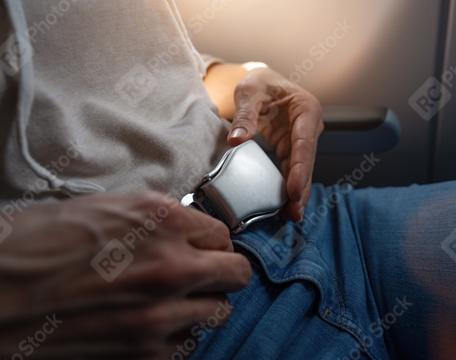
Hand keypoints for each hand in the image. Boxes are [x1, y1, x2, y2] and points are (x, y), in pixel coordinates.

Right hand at [0, 193, 251, 358]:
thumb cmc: (37, 244)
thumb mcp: (107, 209)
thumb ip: (159, 221)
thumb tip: (187, 231)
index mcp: (162, 220)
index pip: (223, 234)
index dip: (211, 242)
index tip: (202, 248)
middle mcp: (171, 266)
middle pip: (236, 274)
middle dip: (223, 271)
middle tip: (204, 273)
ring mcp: (161, 314)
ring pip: (219, 312)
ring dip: (202, 304)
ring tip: (173, 300)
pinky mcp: (145, 353)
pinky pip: (187, 344)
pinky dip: (177, 334)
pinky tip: (150, 324)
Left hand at [227, 66, 323, 220]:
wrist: (263, 82)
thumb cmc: (259, 83)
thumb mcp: (249, 92)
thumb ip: (245, 115)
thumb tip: (236, 141)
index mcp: (306, 110)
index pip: (304, 143)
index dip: (300, 169)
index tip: (294, 190)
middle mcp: (309, 128)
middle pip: (306, 162)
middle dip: (301, 188)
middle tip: (294, 212)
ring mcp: (302, 141)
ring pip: (301, 171)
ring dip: (297, 193)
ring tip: (291, 216)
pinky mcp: (291, 150)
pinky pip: (290, 171)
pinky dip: (287, 188)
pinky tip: (283, 207)